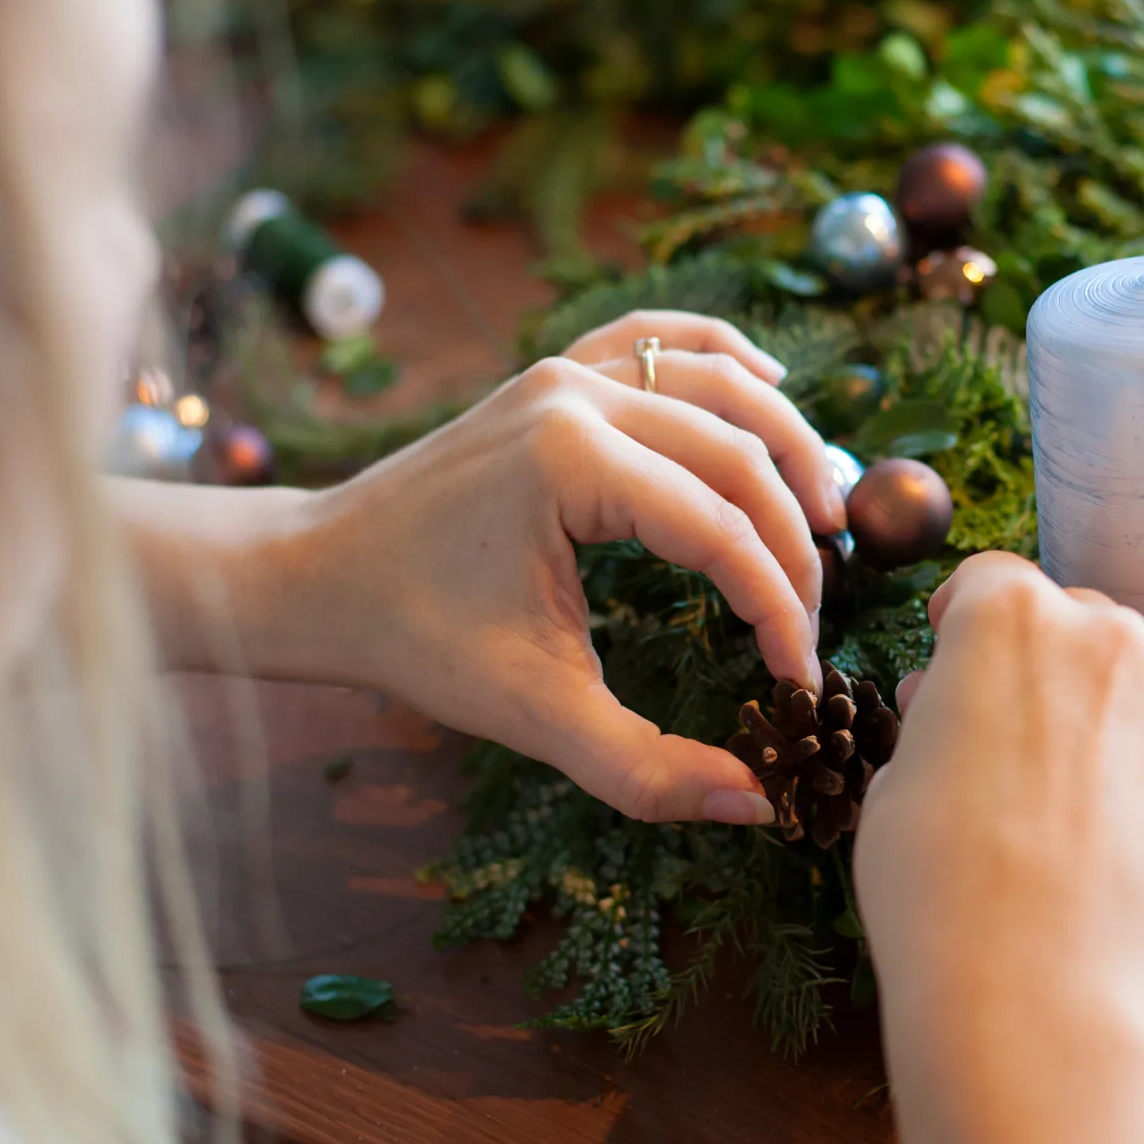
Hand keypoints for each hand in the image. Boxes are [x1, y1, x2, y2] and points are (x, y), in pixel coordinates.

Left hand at [246, 312, 834, 824]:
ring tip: (827, 520)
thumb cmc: (415, 640)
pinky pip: (659, 337)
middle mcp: (576, 395)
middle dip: (795, 542)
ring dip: (786, 443)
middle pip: (740, 453)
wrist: (316, 575)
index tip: (799, 680)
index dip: (778, 610)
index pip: (722, 531)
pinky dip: (724, 355)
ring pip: (720, 382)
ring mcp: (564, 371)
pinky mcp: (554, 373)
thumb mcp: (536, 714)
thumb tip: (756, 806)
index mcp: (571, 463)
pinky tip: (773, 380)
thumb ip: (648, 769)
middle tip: (815, 618)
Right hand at [858, 551, 1143, 1014]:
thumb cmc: (935, 879)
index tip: (946, 654)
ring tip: (1053, 802)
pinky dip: (1139, 783)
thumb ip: (935, 718)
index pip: (985, 579)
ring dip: (1097, 717)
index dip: (959, 619)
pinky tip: (1100, 846)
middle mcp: (1103, 638)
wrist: (1031, 984)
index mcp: (1008, 615)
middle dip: (1036, 664)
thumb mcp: (893, 778)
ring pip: (1131, 684)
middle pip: (1070, 621)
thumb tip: (950, 706)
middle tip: (997, 737)